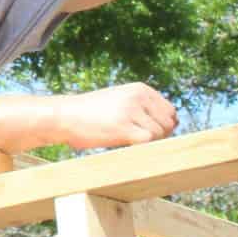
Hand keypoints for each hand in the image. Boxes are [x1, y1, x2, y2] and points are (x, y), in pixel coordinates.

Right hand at [53, 82, 176, 149]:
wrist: (65, 115)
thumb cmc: (92, 112)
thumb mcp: (121, 100)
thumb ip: (144, 108)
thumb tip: (172, 125)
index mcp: (140, 88)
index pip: (170, 111)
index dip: (162, 125)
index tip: (146, 132)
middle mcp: (139, 97)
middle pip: (168, 123)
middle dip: (159, 135)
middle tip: (138, 139)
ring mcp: (132, 111)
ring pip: (159, 134)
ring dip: (148, 142)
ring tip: (127, 140)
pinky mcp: (124, 127)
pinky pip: (148, 141)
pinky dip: (142, 148)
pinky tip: (126, 145)